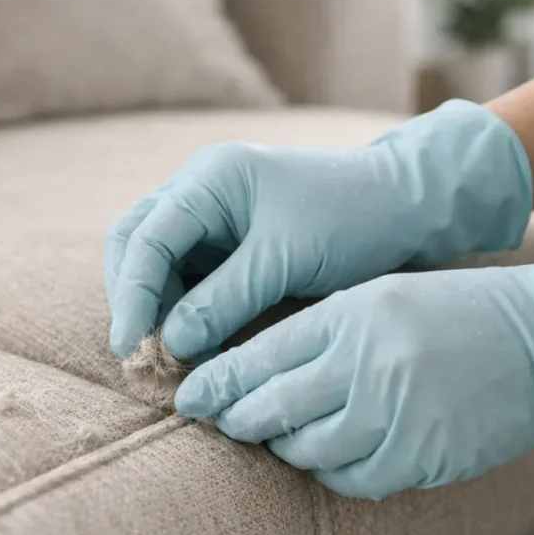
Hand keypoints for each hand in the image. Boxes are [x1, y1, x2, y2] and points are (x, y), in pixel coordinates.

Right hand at [105, 100, 532, 360]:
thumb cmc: (351, 218)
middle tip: (140, 354)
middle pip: (134, 242)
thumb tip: (169, 345)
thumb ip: (223, 300)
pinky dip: (178, 308)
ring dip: (153, 307)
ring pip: (153, 261)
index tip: (129, 347)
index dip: (133, 295)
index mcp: (209, 178)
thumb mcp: (285, 260)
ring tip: (166, 357)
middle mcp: (197, 188)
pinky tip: (188, 343)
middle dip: (133, 298)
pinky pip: (182, 273)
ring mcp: (207, 212)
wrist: (403, 205)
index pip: (146, 237)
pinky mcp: (223, 239)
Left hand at [174, 249, 533, 499]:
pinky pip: (351, 478)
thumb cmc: (445, 312)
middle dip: (236, 419)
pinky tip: (329, 456)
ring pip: (306, 449)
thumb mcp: (373, 297)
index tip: (189, 398)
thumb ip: (313, 331)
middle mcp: (366, 363)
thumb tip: (247, 373)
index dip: (216, 382)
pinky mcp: (421, 454)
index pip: (259, 355)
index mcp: (348, 316)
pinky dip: (330, 471)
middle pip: (272, 406)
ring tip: (279, 436)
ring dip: (283, 447)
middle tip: (222, 422)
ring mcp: (394, 412)